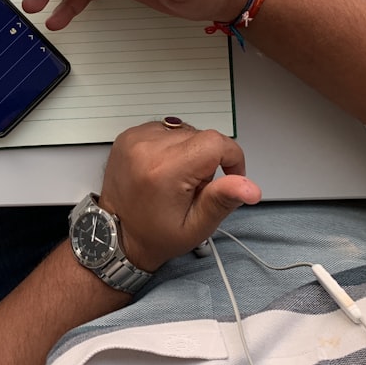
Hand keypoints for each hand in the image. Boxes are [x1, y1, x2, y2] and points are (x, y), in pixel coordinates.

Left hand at [96, 120, 260, 271]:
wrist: (115, 233)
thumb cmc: (154, 234)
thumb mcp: (196, 226)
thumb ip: (222, 200)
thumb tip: (250, 187)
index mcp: (165, 170)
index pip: (215, 142)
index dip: (231, 158)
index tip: (228, 176)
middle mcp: (147, 148)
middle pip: (201, 137)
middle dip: (206, 161)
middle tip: (193, 187)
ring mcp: (135, 139)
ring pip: (184, 132)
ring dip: (188, 152)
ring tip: (176, 179)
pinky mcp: (128, 135)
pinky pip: (165, 130)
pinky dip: (170, 147)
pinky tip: (162, 169)